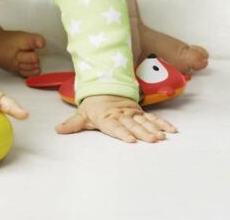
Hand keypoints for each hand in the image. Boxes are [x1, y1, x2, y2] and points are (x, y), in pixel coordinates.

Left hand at [55, 95, 177, 142]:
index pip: (115, 126)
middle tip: (153, 140)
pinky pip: (152, 118)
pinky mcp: (139, 112)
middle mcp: (121, 115)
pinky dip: (161, 123)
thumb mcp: (81, 114)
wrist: (103, 88)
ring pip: (144, 121)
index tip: (130, 139)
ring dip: (154, 129)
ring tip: (163, 136)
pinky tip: (171, 130)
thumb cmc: (92, 105)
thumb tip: (58, 130)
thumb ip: (72, 124)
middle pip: (132, 125)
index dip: (122, 132)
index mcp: (107, 117)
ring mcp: (131, 113)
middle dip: (143, 132)